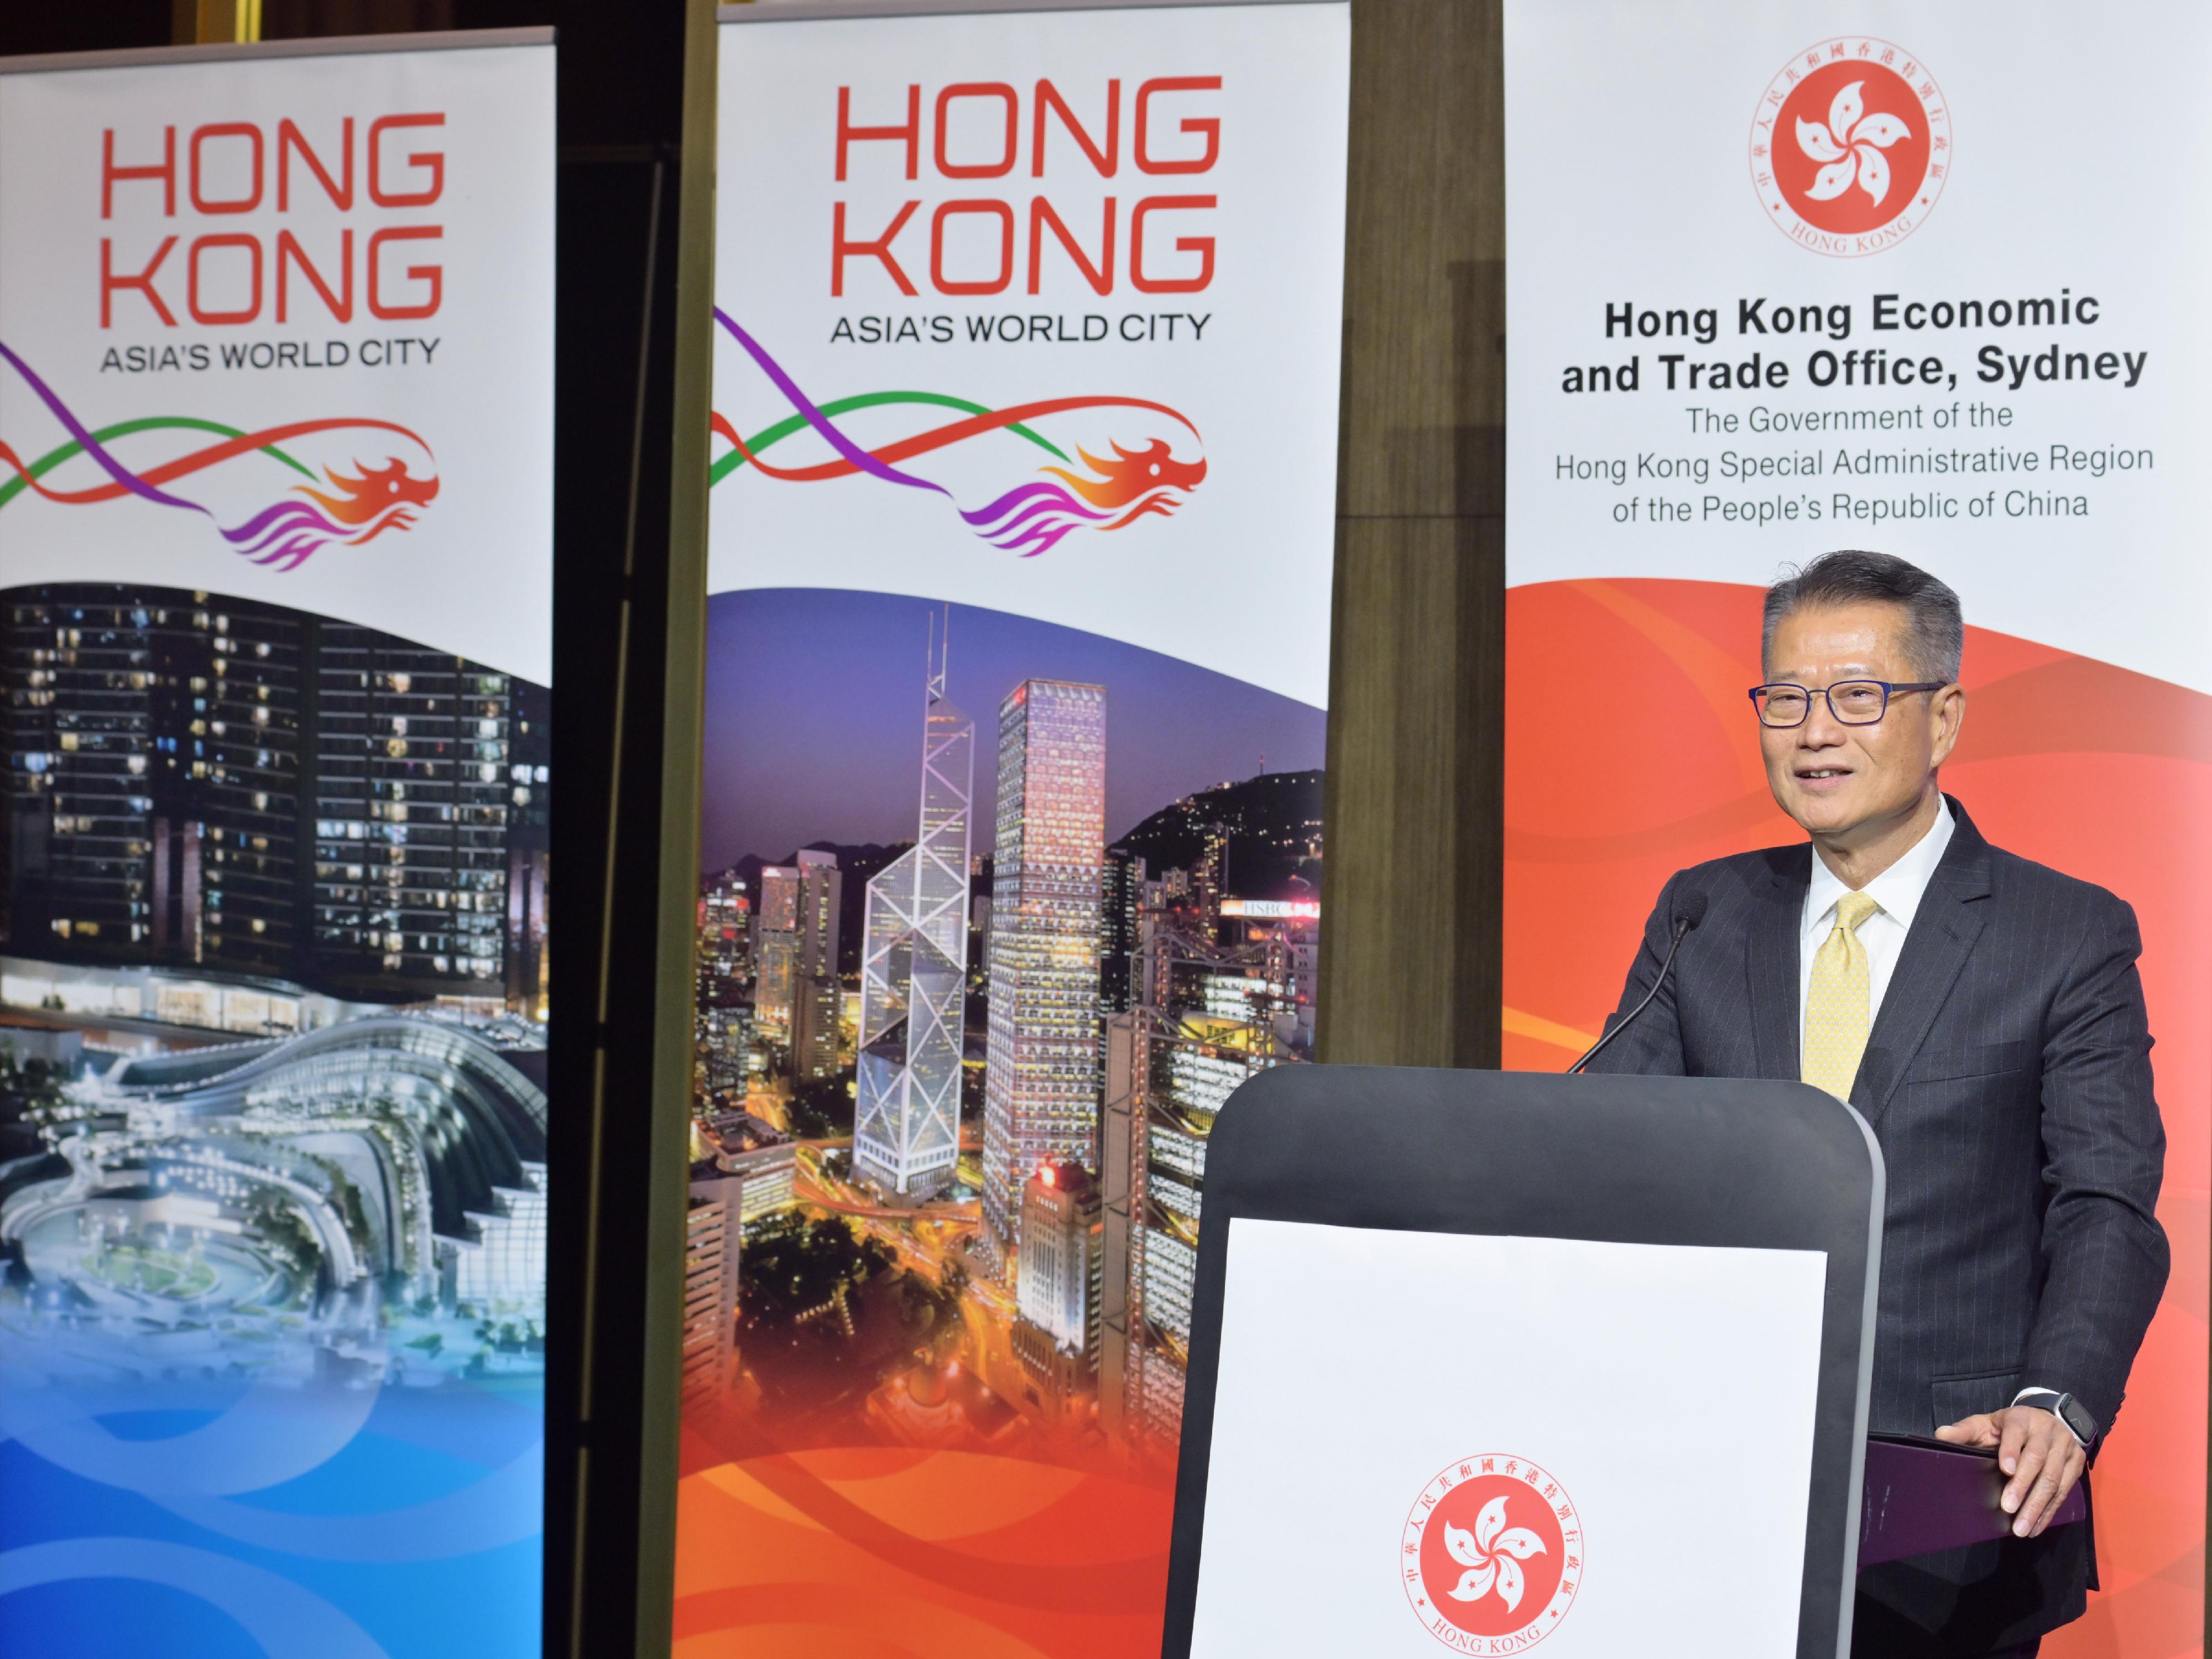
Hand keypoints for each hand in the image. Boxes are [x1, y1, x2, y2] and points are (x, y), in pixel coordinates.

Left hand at [1935, 1406, 2086, 1537]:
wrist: (2046, 1420)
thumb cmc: (2007, 1427)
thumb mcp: (1985, 1423)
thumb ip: (1964, 1431)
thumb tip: (1941, 1436)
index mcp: (2022, 1418)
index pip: (2017, 1432)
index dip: (2011, 1451)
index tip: (2005, 1470)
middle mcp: (2047, 1431)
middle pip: (2037, 1459)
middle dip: (2023, 1486)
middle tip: (2008, 1508)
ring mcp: (2065, 1447)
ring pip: (2053, 1479)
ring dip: (2037, 1506)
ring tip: (2022, 1528)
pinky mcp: (2077, 1463)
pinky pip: (2064, 1491)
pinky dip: (2049, 1511)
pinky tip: (2036, 1526)